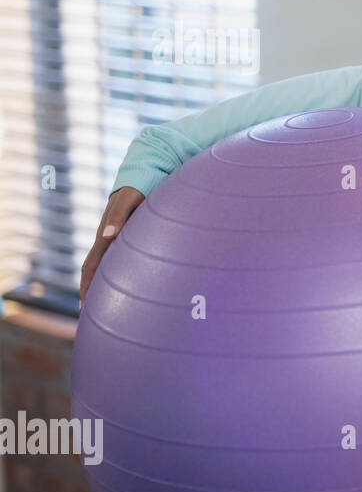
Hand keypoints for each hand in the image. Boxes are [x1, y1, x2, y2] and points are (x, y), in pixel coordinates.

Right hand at [79, 186, 144, 308]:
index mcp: (106, 235)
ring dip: (106, 287)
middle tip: (92, 316)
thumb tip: (107, 236)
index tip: (84, 305)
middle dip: (92, 293)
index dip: (87, 286)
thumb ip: (120, 216)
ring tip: (108, 308)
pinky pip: (121, 261)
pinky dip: (120, 276)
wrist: (147, 175)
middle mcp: (110, 240)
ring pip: (108, 269)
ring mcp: (119, 240)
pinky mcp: (130, 238)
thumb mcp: (130, 199)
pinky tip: (130, 287)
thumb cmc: (139, 187)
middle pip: (96, 272)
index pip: (91, 266)